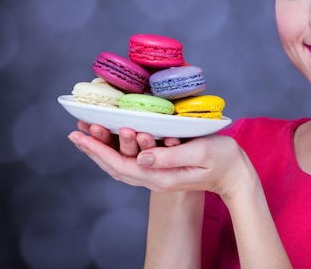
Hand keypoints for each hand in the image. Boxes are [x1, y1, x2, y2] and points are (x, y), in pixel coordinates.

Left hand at [68, 127, 254, 199]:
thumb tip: (142, 155)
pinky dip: (117, 152)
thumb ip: (171, 156)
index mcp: (161, 176)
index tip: (81, 135)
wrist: (236, 175)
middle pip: (116, 167)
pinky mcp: (163, 169)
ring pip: (122, 166)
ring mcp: (159, 176)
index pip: (121, 165)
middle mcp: (155, 178)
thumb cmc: (223, 160)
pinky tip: (113, 142)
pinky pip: (133, 163)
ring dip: (102, 151)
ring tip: (86, 134)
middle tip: (74, 132)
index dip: (98, 150)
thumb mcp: (201, 153)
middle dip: (93, 150)